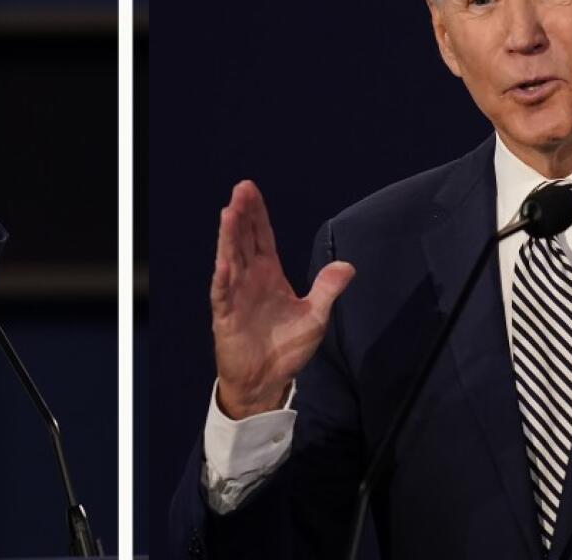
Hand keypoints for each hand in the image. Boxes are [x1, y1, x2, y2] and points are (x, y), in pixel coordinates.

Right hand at [211, 181, 354, 418]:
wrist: (267, 381)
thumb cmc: (286, 348)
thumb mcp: (315, 316)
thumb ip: (327, 289)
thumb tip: (348, 265)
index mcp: (269, 274)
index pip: (262, 236)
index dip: (257, 214)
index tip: (250, 189)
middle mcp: (250, 279)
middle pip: (244, 240)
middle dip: (242, 215)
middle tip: (240, 190)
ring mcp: (236, 296)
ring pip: (230, 260)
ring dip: (228, 237)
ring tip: (229, 213)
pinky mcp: (226, 317)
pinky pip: (224, 295)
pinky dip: (223, 280)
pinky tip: (224, 264)